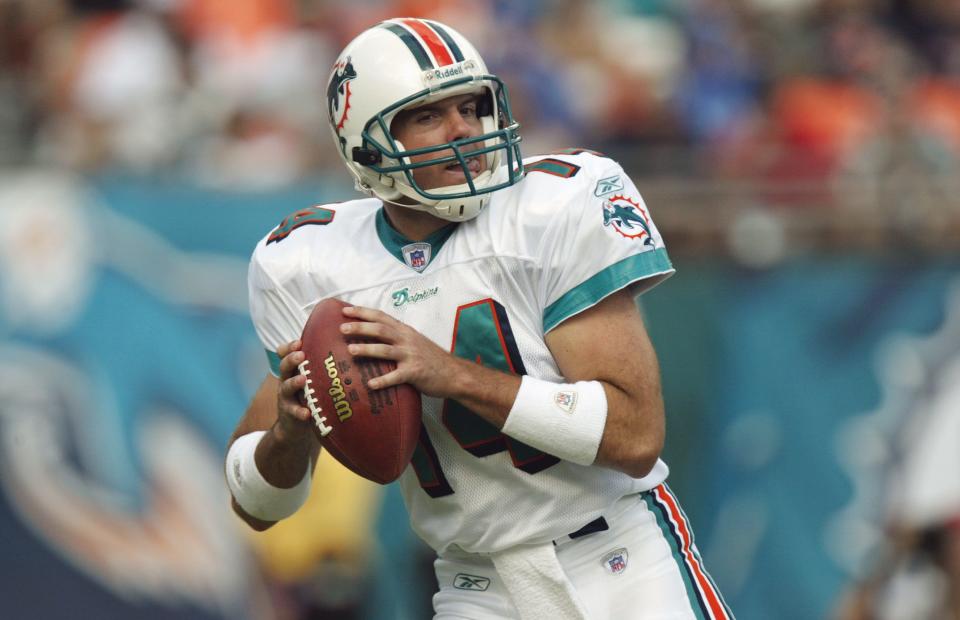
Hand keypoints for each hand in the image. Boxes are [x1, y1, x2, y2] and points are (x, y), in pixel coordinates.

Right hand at [274, 339, 314, 441]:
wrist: (293, 426)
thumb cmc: (308, 396)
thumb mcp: (311, 380)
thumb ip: (320, 367)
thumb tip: (344, 347)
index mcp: (293, 370)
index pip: (285, 354)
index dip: (289, 347)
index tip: (299, 342)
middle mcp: (287, 380)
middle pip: (284, 366)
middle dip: (291, 359)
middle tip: (301, 354)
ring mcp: (286, 397)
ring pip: (286, 387)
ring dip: (294, 383)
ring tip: (302, 379)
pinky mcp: (289, 413)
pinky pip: (293, 411)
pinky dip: (299, 412)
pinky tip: (306, 413)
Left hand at [340, 305, 460, 397]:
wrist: (454, 373)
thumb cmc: (431, 358)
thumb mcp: (414, 341)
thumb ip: (397, 338)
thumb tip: (372, 337)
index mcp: (405, 331)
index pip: (381, 317)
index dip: (363, 312)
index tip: (345, 311)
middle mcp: (407, 340)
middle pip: (380, 330)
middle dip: (360, 328)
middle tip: (342, 328)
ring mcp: (411, 356)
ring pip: (385, 350)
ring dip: (367, 349)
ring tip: (351, 350)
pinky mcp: (415, 372)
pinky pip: (396, 376)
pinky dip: (383, 380)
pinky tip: (371, 384)